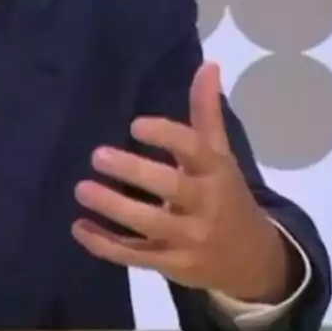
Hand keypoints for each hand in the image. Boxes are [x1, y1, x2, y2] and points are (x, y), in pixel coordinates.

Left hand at [72, 62, 290, 302]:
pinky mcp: (172, 265)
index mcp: (216, 173)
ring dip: (114, 208)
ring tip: (81, 188)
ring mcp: (189, 239)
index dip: (167, 136)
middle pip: (171, 188)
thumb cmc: (226, 197)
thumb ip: (206, 114)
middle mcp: (205, 205)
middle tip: (97, 155)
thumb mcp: (221, 157)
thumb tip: (208, 65)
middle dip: (135, 172)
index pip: (195, 150)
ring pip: (149, 225)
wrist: (252, 262)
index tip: (136, 125)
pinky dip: (105, 245)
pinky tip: (79, 227)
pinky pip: (136, 256)